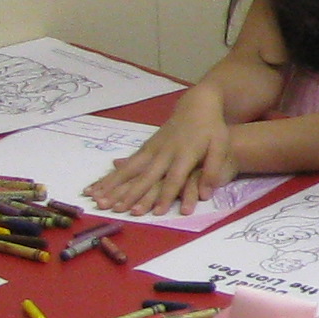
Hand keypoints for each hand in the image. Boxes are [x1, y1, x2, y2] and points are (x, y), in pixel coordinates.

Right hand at [89, 89, 230, 214]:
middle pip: (147, 176)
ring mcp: (152, 149)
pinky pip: (127, 164)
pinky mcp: (145, 147)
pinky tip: (98, 186)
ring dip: (114, 185)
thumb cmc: (211, 128)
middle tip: (120, 210)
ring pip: (131, 170)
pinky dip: (111, 176)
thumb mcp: (220, 146)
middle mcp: (165, 152)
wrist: (196, 105)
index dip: (166, 195)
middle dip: (133, 194)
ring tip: (99, 200)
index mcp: (185, 154)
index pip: (174, 179)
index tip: (157, 212)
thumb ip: (213, 169)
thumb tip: (206, 194)